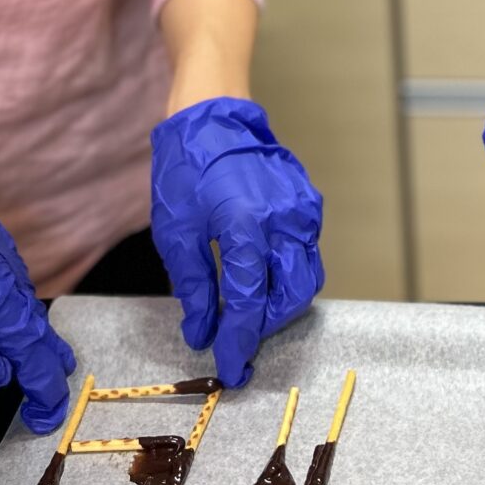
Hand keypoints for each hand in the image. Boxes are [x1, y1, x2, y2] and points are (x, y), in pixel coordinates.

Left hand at [150, 98, 323, 387]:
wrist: (213, 116)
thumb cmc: (187, 169)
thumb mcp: (176, 232)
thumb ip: (194, 287)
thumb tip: (203, 331)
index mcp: (246, 227)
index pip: (249, 302)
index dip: (238, 341)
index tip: (230, 368)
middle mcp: (284, 220)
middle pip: (290, 297)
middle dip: (265, 328)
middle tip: (238, 343)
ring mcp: (302, 210)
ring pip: (307, 278)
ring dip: (281, 305)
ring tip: (250, 314)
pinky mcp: (308, 203)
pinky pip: (307, 253)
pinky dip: (288, 275)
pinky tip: (262, 278)